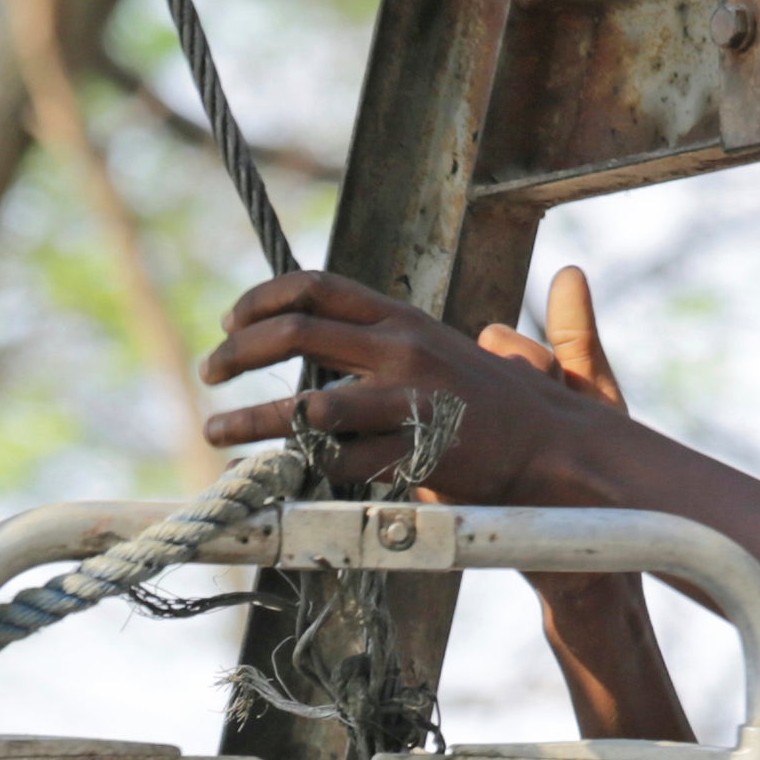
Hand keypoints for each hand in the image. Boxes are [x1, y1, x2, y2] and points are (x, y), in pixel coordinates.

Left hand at [199, 270, 635, 504]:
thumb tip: (322, 328)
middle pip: (296, 332)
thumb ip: (382, 339)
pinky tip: (270, 475)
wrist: (551, 446)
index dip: (262, 299)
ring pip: (309, 404)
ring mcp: (410, 400)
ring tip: (215, 433)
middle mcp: (402, 348)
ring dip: (251, 420)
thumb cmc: (489, 403)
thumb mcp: (437, 350)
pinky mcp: (417, 452)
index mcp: (402, 318)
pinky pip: (343, 462)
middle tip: (208, 374)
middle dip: (238, 353)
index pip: (316, 285)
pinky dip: (300, 467)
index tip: (229, 323)